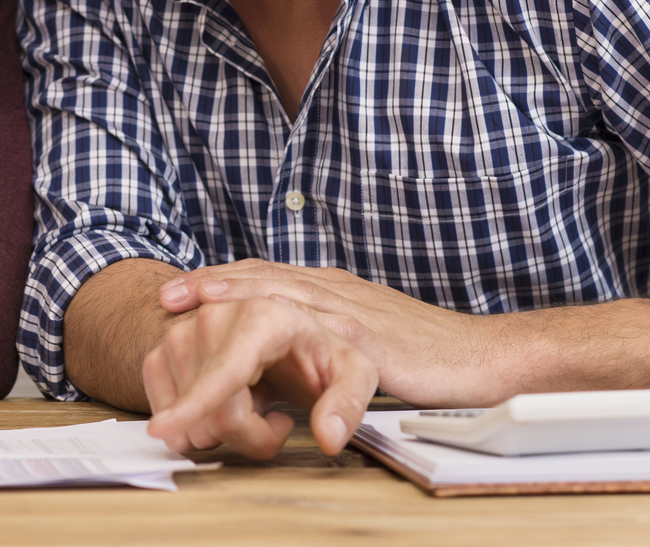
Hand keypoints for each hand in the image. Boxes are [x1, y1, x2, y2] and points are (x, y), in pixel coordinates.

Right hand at [142, 297, 376, 458]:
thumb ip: (347, 405)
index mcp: (262, 316)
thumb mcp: (353, 374)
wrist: (282, 338)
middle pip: (217, 412)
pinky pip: (161, 407)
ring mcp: (182, 331)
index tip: (163, 429)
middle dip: (249, 435)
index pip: (227, 371)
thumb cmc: (314, 354)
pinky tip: (218, 405)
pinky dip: (189, 422)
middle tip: (276, 421)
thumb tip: (329, 437)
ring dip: (221, 430)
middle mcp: (215, 316)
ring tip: (249, 405)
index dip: (197, 404)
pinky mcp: (161, 349)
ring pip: (189, 418)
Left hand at [160, 261, 506, 405]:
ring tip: (200, 304)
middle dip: (212, 284)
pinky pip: (333, 344)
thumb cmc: (418, 354)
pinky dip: (302, 349)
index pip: (262, 277)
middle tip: (169, 296)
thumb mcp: (350, 342)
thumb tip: (266, 372)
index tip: (176, 290)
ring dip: (239, 300)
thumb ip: (311, 347)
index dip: (218, 281)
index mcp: (328, 291)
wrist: (480, 356)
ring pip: (287, 298)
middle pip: (263, 280)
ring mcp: (355, 315)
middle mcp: (336, 294)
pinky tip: (269, 340)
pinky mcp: (376, 343)